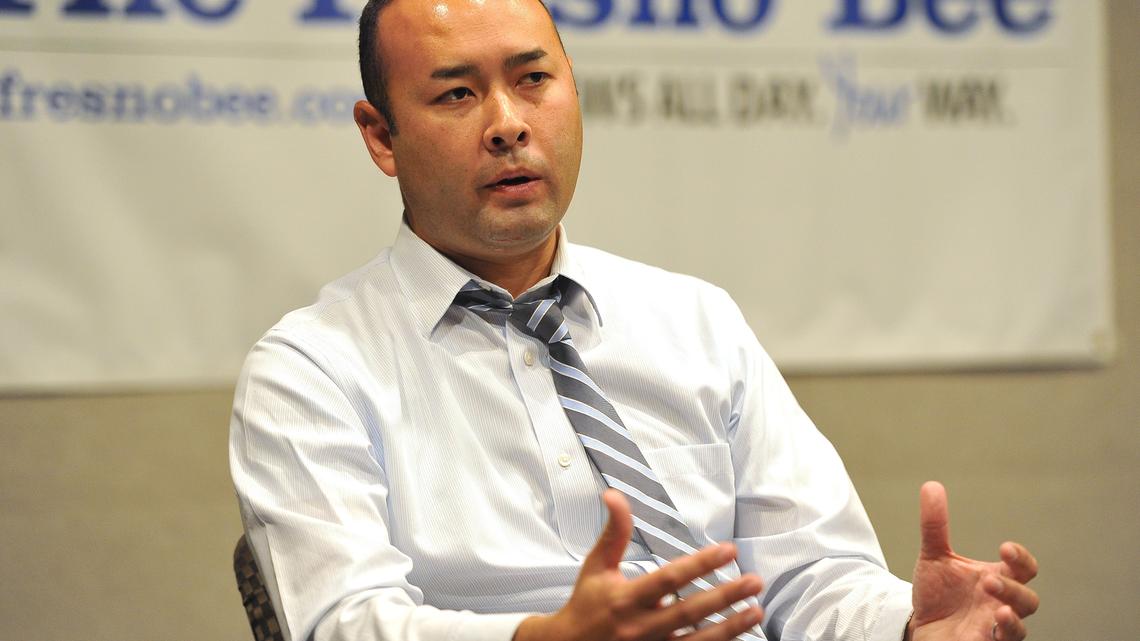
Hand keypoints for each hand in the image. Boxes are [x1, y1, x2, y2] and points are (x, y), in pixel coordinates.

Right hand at [514, 490, 763, 640]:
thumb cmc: (586, 605)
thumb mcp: (596, 566)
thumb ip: (613, 532)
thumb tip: (614, 494)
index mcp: (626, 599)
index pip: (670, 579)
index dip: (701, 564)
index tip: (729, 550)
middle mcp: (641, 627)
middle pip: (690, 612)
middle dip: (726, 596)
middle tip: (755, 581)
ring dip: (730, 628)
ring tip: (756, 611)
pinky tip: (738, 637)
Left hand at [909, 482, 1039, 640]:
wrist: (919, 625)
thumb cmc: (937, 593)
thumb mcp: (934, 557)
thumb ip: (935, 525)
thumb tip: (931, 486)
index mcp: (997, 579)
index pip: (1024, 569)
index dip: (1021, 558)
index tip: (1005, 548)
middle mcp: (1002, 605)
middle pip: (1028, 601)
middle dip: (1013, 590)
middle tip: (989, 581)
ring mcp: (994, 630)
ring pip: (1018, 631)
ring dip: (1012, 622)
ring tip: (998, 611)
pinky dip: (998, 639)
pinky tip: (987, 631)